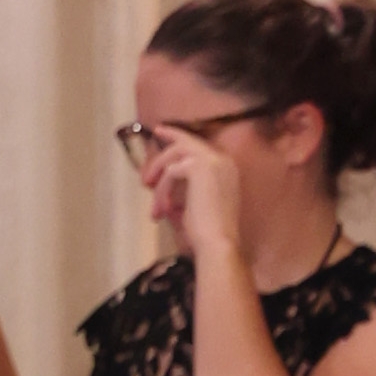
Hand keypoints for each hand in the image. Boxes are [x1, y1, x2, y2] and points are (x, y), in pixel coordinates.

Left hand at [145, 134, 243, 262]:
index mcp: (228, 169)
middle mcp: (223, 160)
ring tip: (147, 186)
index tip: (164, 137)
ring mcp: (212, 161)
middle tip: (156, 132)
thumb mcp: (198, 204)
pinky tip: (161, 208)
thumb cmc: (209, 233)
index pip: (200, 147)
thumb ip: (186, 187)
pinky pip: (171, 171)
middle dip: (169, 137)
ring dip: (158, 170)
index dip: (181, 141)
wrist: (218, 244)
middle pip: (188, 141)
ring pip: (175, 154)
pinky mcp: (198, 167)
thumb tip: (163, 181)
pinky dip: (162, 189)